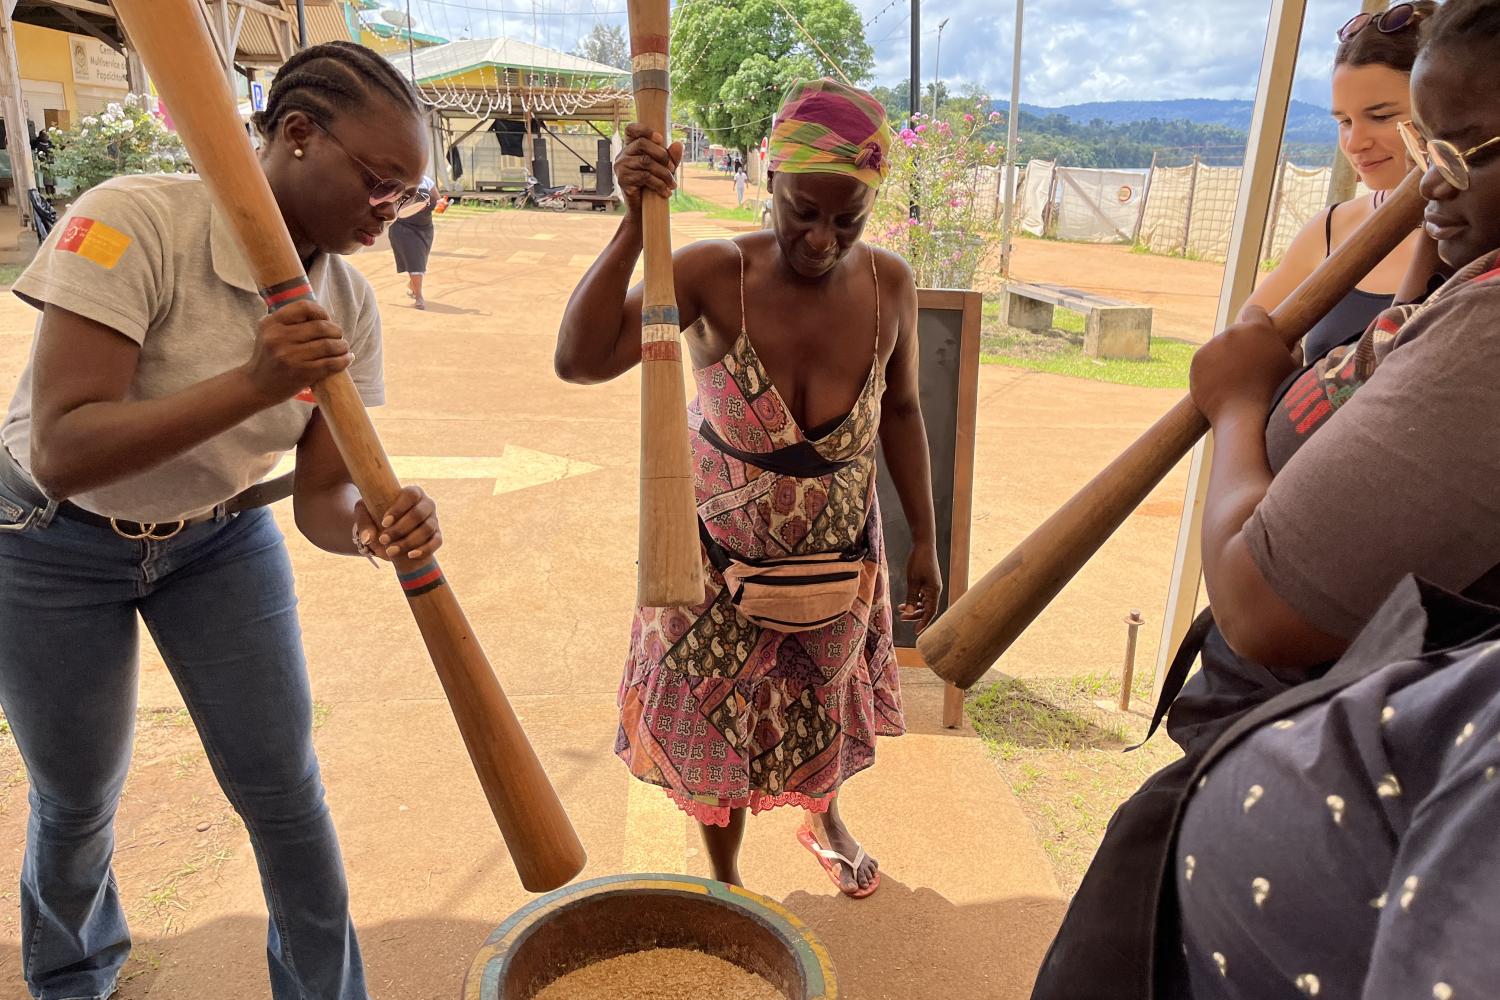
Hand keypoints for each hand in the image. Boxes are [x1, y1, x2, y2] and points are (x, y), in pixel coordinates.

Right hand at [242, 301, 351, 404]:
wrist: (257, 386)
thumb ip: (290, 322)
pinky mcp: (301, 373)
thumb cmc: (269, 357)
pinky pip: (330, 363)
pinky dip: (343, 360)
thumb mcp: (270, 333)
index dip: (321, 312)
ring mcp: (290, 356)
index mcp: (272, 323)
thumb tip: (324, 317)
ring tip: (344, 348)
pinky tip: (347, 358)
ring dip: (342, 346)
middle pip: (321, 327)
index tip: (327, 320)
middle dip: (336, 331)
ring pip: (328, 345)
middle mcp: (279, 337)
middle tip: (339, 336)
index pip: (304, 307)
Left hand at [355, 485, 441, 561]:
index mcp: (412, 493)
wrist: (386, 532)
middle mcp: (426, 504)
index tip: (384, 522)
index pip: (411, 495)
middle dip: (400, 529)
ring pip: (427, 529)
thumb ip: (364, 522)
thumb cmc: (376, 516)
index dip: (399, 508)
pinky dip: (425, 549)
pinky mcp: (437, 535)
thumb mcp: (365, 514)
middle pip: (419, 514)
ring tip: (391, 551)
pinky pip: (437, 542)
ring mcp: (433, 520)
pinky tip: (410, 555)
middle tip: (383, 540)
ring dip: (409, 541)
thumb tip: (368, 538)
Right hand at [616, 123, 681, 212]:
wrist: (643, 211)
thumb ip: (671, 156)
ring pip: (645, 161)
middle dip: (662, 155)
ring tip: (672, 184)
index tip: (661, 139)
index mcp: (630, 147)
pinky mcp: (623, 180)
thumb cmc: (653, 186)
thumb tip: (678, 144)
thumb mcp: (665, 169)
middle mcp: (622, 154)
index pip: (631, 129)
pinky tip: (666, 192)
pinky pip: (644, 177)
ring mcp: (620, 167)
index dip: (645, 129)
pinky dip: (659, 184)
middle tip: (672, 168)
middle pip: (641, 143)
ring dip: (664, 173)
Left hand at [900, 543, 943, 633]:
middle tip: (902, 618)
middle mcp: (935, 590)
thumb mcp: (912, 581)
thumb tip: (907, 612)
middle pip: (927, 609)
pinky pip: (923, 596)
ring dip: (913, 608)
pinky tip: (904, 602)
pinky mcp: (929, 582)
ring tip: (900, 610)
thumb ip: (910, 598)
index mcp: (934, 591)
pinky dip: (914, 600)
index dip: (923, 622)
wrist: (924, 544)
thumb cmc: (918, 561)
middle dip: (915, 615)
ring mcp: (932, 586)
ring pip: (924, 603)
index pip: (930, 612)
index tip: (916, 632)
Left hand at [1189, 304, 1297, 424]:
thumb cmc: (1276, 394)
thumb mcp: (1293, 367)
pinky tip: (1221, 385)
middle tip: (1247, 367)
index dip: (1256, 323)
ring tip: (1235, 381)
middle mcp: (1232, 332)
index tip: (1257, 336)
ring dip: (1224, 358)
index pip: (1254, 311)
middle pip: (1235, 333)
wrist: (1245, 416)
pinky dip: (1210, 370)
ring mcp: (1212, 345)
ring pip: (1219, 347)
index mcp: (1258, 328)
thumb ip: (1293, 350)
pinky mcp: (1197, 360)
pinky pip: (1205, 361)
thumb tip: (1294, 344)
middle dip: (1240, 345)